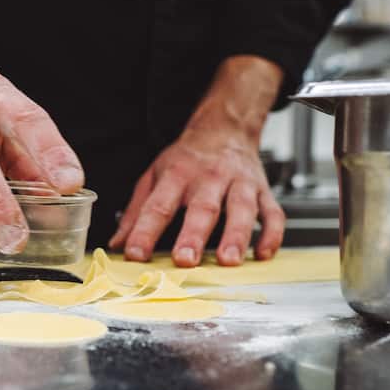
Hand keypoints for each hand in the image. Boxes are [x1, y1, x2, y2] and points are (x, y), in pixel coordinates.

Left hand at [110, 55, 285, 266]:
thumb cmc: (187, 159)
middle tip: (185, 260)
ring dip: (236, 236)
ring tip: (228, 261)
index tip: (135, 254)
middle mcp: (210, 178)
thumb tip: (117, 244)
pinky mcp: (263, 190)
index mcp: (177, 174)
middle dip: (193, 235)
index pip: (158, 205)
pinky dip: (271, 234)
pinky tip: (263, 255)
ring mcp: (239, 184)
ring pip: (241, 209)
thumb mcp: (154, 176)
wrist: (225, 128)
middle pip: (202, 208)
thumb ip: (136, 212)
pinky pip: (272, 212)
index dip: (145, 231)